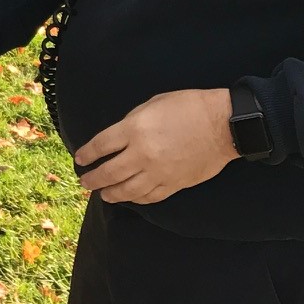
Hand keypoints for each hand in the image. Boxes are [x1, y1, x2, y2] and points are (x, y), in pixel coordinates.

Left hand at [74, 89, 234, 205]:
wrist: (223, 125)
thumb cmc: (188, 107)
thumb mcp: (153, 104)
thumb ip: (132, 123)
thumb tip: (119, 139)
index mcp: (134, 129)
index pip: (101, 146)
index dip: (87, 154)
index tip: (80, 159)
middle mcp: (142, 154)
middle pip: (109, 172)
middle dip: (93, 179)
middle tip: (85, 181)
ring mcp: (158, 172)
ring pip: (127, 190)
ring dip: (111, 193)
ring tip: (103, 194)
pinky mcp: (174, 184)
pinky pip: (150, 196)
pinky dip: (136, 199)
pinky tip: (130, 197)